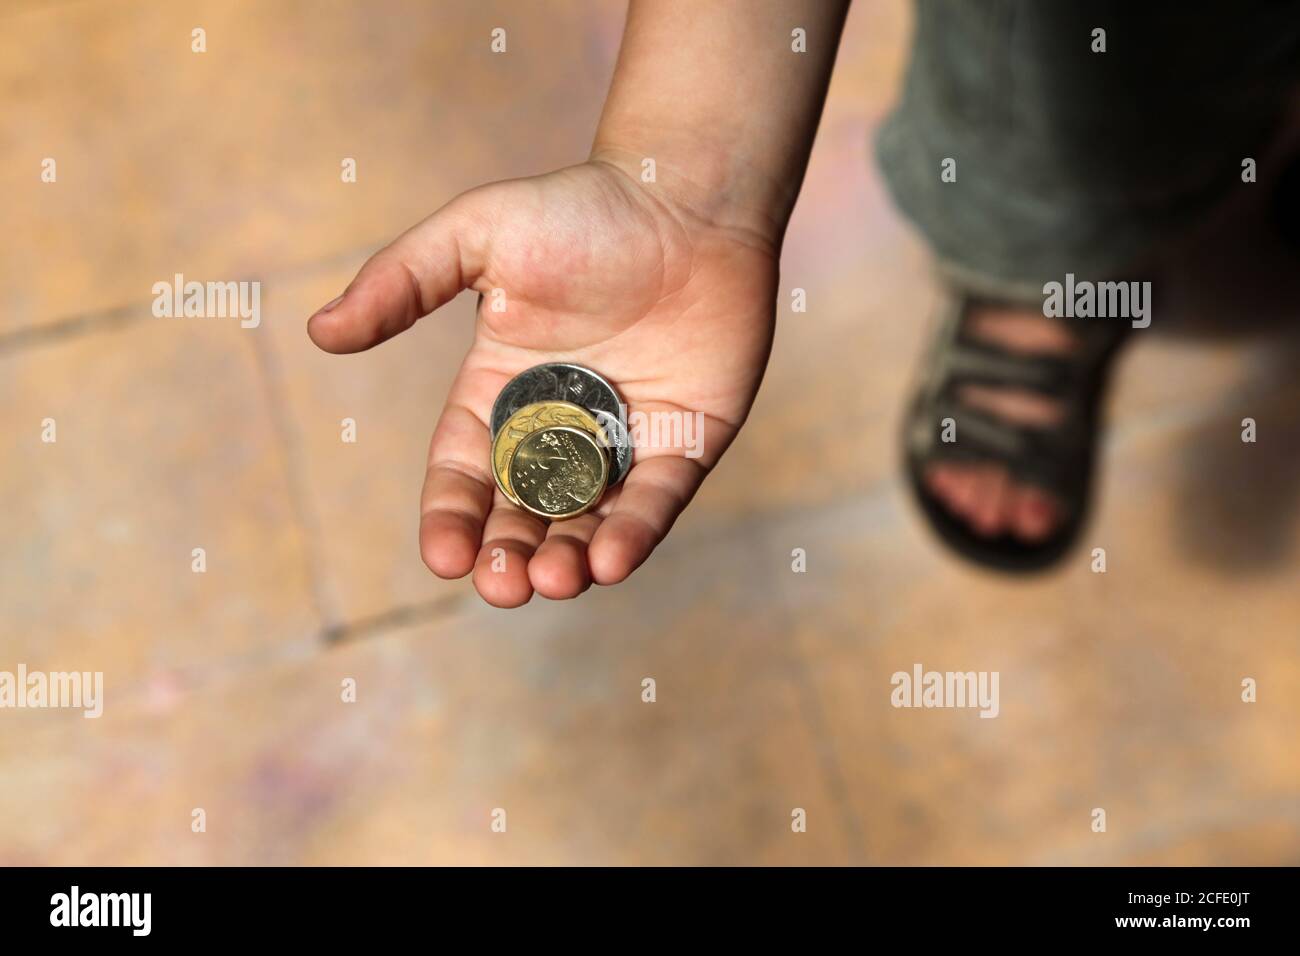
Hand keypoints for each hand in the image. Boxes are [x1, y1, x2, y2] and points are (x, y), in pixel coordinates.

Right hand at [307, 157, 778, 605]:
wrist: (688, 194)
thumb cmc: (581, 209)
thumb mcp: (477, 235)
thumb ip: (403, 283)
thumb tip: (320, 332)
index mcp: (503, 388)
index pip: (466, 471)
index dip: (451, 516)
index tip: (444, 557)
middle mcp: (561, 424)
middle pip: (524, 510)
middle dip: (508, 553)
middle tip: (502, 582)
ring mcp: (626, 437)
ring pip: (588, 519)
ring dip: (566, 559)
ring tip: (552, 581)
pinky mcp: (687, 442)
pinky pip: (656, 501)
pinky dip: (634, 535)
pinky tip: (607, 561)